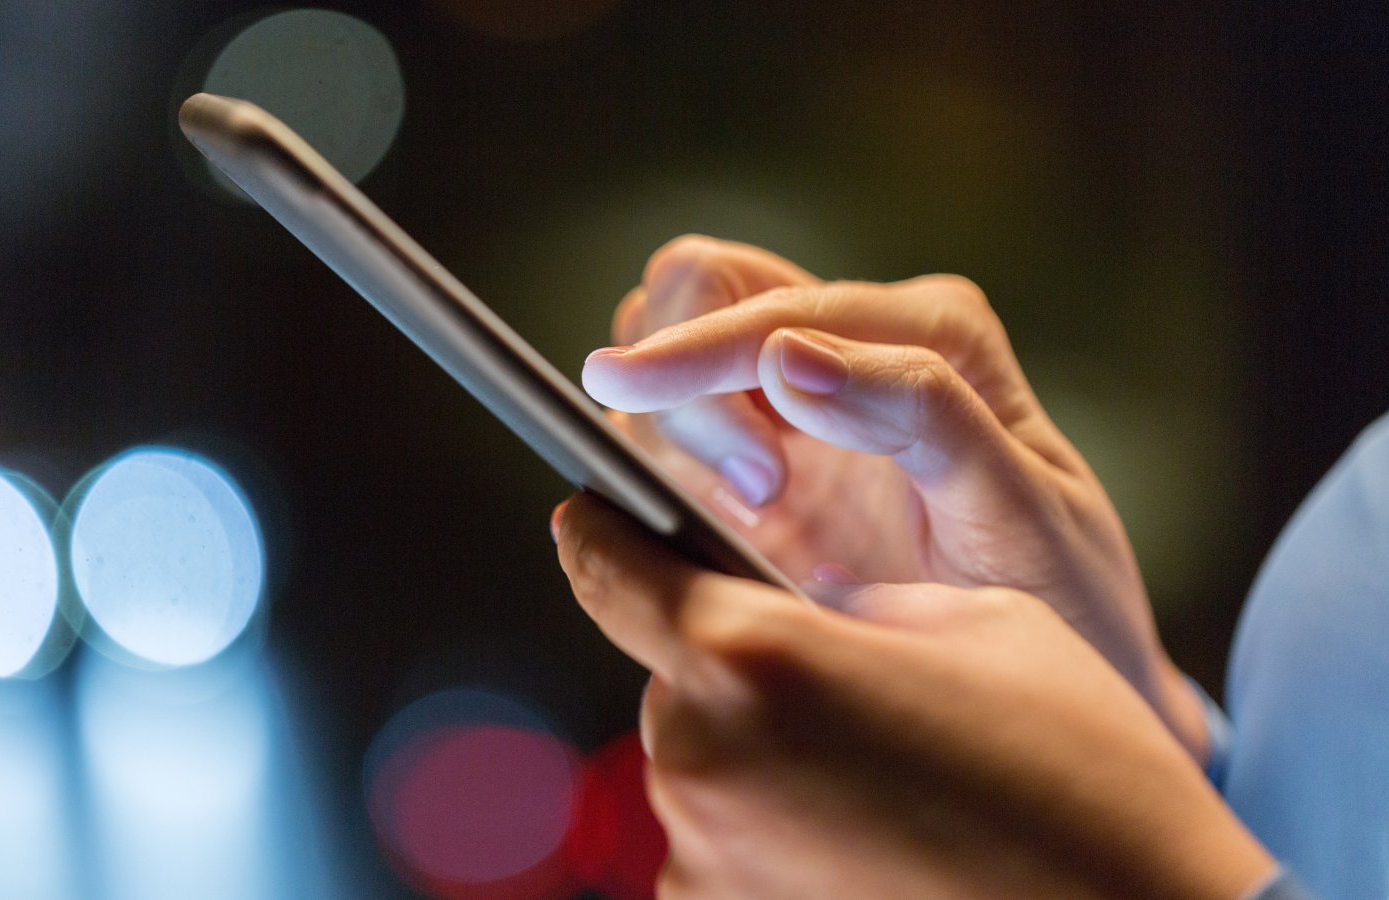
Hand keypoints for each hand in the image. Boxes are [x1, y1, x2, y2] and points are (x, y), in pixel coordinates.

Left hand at [554, 492, 1273, 899]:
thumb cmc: (1078, 773)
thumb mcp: (972, 620)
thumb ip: (846, 599)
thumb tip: (793, 607)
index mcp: (756, 656)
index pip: (611, 565)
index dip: (601, 530)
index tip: (589, 514)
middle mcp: (704, 762)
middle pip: (674, 676)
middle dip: (733, 665)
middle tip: (833, 682)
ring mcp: (703, 864)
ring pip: (702, 764)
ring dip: (757, 754)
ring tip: (872, 773)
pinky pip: (720, 847)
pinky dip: (769, 831)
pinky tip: (865, 835)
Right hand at [582, 236, 1204, 756]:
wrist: (1051, 691)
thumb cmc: (1060, 597)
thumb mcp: (1019, 504)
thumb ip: (921, 412)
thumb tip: (785, 356)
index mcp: (928, 331)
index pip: (773, 302)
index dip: (700, 351)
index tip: (641, 397)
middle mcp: (855, 350)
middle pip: (702, 287)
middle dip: (683, 370)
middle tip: (752, 484)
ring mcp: (799, 412)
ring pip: (668, 358)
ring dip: (670, 428)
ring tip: (758, 513)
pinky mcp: (760, 476)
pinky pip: (665, 445)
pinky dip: (656, 474)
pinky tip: (716, 532)